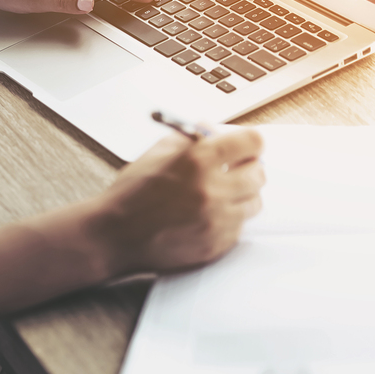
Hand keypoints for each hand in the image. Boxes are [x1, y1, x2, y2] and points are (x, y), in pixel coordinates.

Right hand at [92, 126, 264, 273]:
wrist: (115, 234)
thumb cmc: (130, 195)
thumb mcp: (155, 153)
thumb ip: (187, 139)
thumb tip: (209, 130)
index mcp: (197, 161)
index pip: (251, 142)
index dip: (249, 142)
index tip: (246, 146)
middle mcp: (212, 189)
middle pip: (259, 173)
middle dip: (248, 168)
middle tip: (234, 169)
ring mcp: (217, 220)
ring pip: (254, 202)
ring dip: (241, 195)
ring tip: (219, 194)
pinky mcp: (217, 244)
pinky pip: (239, 227)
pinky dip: (228, 219)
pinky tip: (207, 215)